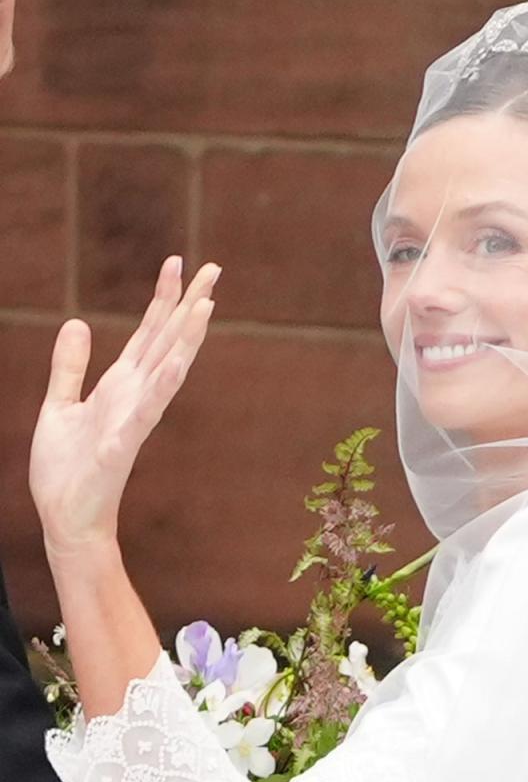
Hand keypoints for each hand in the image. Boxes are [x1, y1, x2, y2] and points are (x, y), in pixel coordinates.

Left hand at [30, 256, 219, 561]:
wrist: (65, 519)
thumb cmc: (65, 470)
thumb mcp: (59, 405)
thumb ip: (69, 367)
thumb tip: (77, 323)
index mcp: (120, 386)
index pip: (148, 333)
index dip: (163, 298)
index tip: (178, 263)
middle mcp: (135, 396)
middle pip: (166, 341)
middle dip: (188, 305)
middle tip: (214, 268)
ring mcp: (133, 419)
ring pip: (167, 370)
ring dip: (186, 338)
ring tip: (205, 305)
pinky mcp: (121, 444)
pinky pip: (147, 411)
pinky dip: (164, 386)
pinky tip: (178, 362)